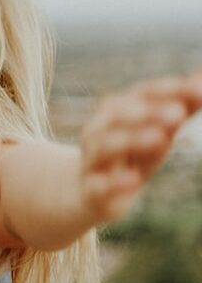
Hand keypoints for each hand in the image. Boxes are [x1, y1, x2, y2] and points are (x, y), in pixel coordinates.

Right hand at [78, 68, 201, 224]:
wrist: (92, 193)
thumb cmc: (132, 156)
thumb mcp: (159, 133)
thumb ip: (181, 108)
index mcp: (117, 110)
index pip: (143, 94)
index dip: (169, 91)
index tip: (199, 89)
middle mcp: (99, 129)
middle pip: (120, 116)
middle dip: (149, 114)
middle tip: (178, 113)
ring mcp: (92, 160)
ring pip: (107, 146)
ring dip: (133, 141)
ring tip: (160, 139)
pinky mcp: (91, 190)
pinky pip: (99, 185)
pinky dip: (115, 182)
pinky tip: (134, 180)